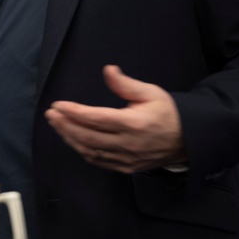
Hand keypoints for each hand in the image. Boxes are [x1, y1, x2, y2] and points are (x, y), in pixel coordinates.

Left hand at [44, 65, 185, 172]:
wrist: (188, 141)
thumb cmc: (167, 113)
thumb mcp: (150, 93)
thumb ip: (126, 84)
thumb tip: (108, 70)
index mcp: (134, 124)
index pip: (96, 119)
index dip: (74, 112)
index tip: (57, 105)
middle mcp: (128, 144)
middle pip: (87, 137)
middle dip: (65, 125)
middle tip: (50, 114)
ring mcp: (126, 159)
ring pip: (89, 151)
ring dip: (69, 138)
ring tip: (57, 124)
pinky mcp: (125, 168)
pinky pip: (98, 161)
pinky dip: (81, 150)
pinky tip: (72, 139)